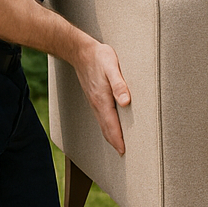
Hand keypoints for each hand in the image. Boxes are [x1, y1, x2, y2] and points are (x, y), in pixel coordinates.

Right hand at [73, 40, 130, 155]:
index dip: (117, 140)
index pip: (111, 126)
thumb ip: (119, 84)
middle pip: (106, 129)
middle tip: (123, 154)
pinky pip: (101, 117)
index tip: (123, 152)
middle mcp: (97, 105)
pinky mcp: (94, 97)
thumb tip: (126, 102)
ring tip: (119, 146)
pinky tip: (112, 126)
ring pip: (103, 124)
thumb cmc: (99, 58)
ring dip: (111, 136)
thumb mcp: (112, 68)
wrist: (80, 52)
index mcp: (102, 101)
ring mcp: (94, 102)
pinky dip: (107, 126)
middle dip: (114, 143)